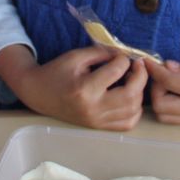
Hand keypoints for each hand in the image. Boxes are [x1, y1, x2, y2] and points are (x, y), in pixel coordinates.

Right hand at [0, 44, 147, 131]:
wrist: (39, 93)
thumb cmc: (56, 72)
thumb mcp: (76, 56)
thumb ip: (102, 52)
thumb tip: (124, 54)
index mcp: (84, 89)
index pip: (116, 72)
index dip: (123, 59)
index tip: (121, 55)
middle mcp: (93, 108)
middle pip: (131, 95)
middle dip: (140, 77)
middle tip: (138, 66)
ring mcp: (96, 121)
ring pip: (133, 111)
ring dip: (139, 93)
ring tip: (133, 80)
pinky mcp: (98, 127)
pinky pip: (126, 124)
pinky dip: (134, 111)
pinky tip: (130, 98)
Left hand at [146, 43, 179, 124]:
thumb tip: (167, 67)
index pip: (168, 83)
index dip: (154, 70)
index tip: (146, 60)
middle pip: (160, 106)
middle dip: (155, 88)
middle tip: (161, 74)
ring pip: (165, 117)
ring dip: (160, 100)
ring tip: (168, 84)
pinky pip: (177, 119)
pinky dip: (169, 107)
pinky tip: (176, 92)